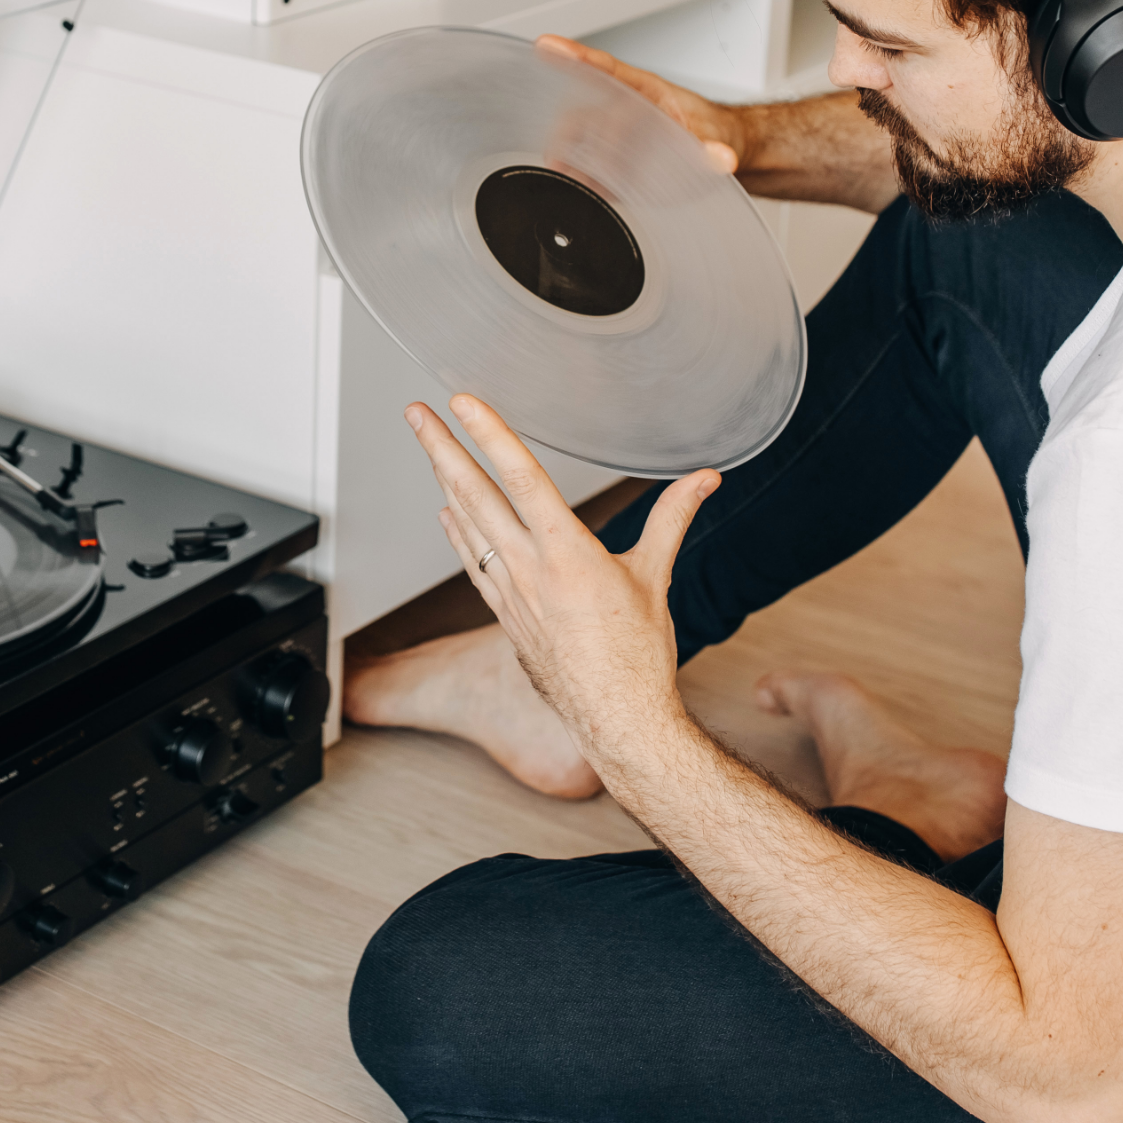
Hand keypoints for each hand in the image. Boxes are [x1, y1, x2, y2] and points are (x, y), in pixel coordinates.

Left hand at [406, 394, 719, 766]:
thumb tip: (706, 477)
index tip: (463, 403)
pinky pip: (472, 561)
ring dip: (444, 481)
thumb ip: (674, 517)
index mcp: (567, 553)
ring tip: (428, 446)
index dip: (490, 434)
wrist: (615, 720)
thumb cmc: (637, 655)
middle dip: (442, 448)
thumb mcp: (656, 575)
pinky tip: (447, 512)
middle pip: (475, 495)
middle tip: (417, 413)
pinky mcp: (506, 613)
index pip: (522, 478)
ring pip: (468, 525)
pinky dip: (457, 532)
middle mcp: (529, 569)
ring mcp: (511, 592)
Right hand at [537, 34, 747, 175]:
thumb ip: (716, 147)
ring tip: (562, 169)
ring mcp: (620, 138)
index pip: (607, 69)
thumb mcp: (720, 137)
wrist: (720, 153)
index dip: (576, 56)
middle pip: (586, 111)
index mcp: (648, 91)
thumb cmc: (715, 132)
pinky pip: (591, 169)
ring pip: (580, 139)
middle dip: (568, 129)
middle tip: (561, 150)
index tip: (548, 45)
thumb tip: (722, 157)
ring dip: (567, 154)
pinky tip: (577, 187)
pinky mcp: (619, 165)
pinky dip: (580, 178)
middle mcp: (627, 110)